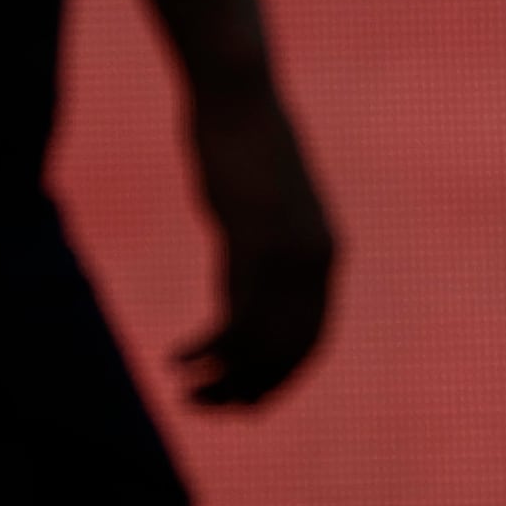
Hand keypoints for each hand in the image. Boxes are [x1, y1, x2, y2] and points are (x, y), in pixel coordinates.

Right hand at [174, 74, 336, 409]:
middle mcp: (316, 262)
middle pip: (288, 352)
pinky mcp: (253, 244)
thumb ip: (261, 255)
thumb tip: (239, 290)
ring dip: (223, 378)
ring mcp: (288, 255)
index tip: (247, 402)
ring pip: (261, 344)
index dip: (280, 378)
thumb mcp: (263, 212)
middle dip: (250, 389)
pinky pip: (234, 319)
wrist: (240, 98)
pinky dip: (208, 349)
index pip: (311, 339)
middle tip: (207, 407)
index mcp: (326, 256)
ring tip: (187, 392)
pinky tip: (178, 358)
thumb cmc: (245, 147)